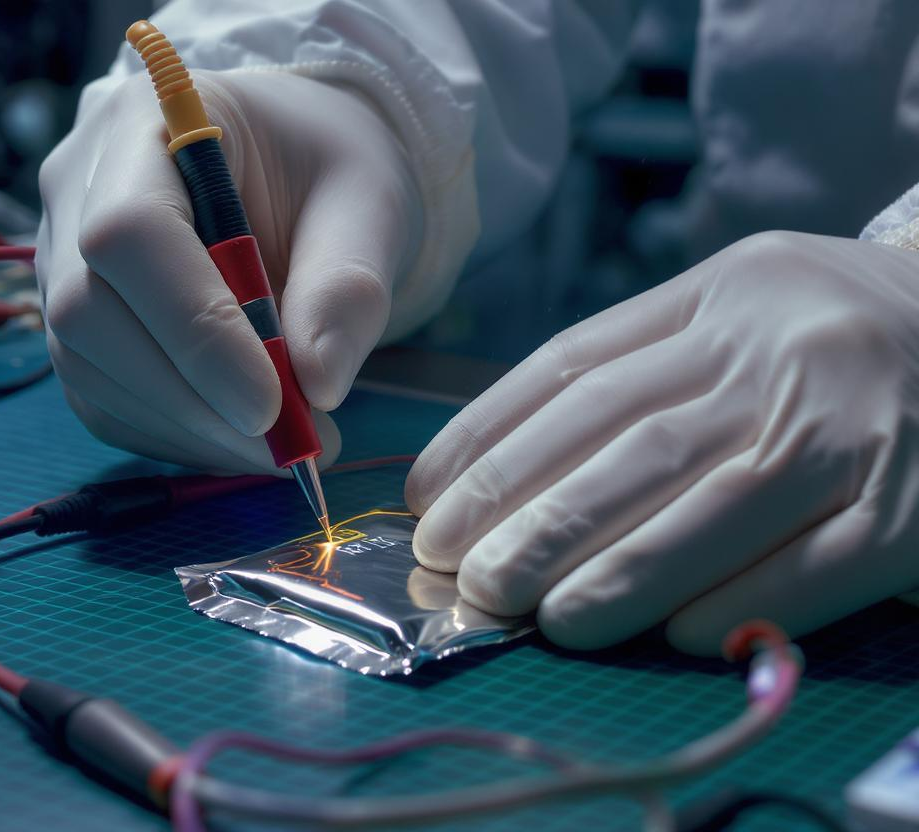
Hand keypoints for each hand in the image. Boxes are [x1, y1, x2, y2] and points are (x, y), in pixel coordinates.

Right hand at [36, 70, 418, 472]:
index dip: (193, 327)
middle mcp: (78, 188)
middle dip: (189, 395)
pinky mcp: (74, 324)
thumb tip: (319, 384)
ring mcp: (61, 258)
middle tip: (287, 444)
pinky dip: (173, 437)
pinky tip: (240, 442)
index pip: (131, 231)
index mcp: (146, 122)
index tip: (268, 405)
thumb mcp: (367, 201)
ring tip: (283, 446)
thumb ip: (348, 284)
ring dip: (186, 427)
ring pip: (87, 366)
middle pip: (88, 310)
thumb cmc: (326, 167)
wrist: (295, 168)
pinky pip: (100, 399)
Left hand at [405, 231, 918, 653]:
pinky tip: (667, 636)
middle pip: (629, 440)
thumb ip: (635, 358)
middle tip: (466, 575)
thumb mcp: (738, 302)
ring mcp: (853, 426)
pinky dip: (734, 603)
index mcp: (724, 292)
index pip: (578, 368)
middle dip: (532, 516)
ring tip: (537, 614)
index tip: (430, 499)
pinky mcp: (913, 508)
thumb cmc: (833, 329)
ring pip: (707, 504)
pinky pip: (810, 567)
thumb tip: (500, 462)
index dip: (489, 438)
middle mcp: (783, 349)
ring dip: (612, 570)